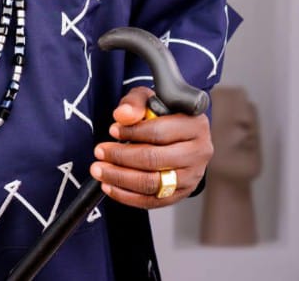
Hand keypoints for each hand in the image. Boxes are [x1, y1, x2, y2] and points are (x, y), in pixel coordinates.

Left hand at [89, 86, 212, 208]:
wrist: (176, 132)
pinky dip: (128, 196)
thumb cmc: (160, 112)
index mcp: (195, 124)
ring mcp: (193, 176)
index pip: (160, 132)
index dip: (133, 132)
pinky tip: (109, 186)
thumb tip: (122, 116)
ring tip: (99, 170)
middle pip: (155, 160)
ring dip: (121, 178)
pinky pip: (153, 201)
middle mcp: (199, 152)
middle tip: (99, 152)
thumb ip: (134, 103)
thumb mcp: (147, 98)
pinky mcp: (182, 193)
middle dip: (121, 157)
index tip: (112, 130)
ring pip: (153, 183)